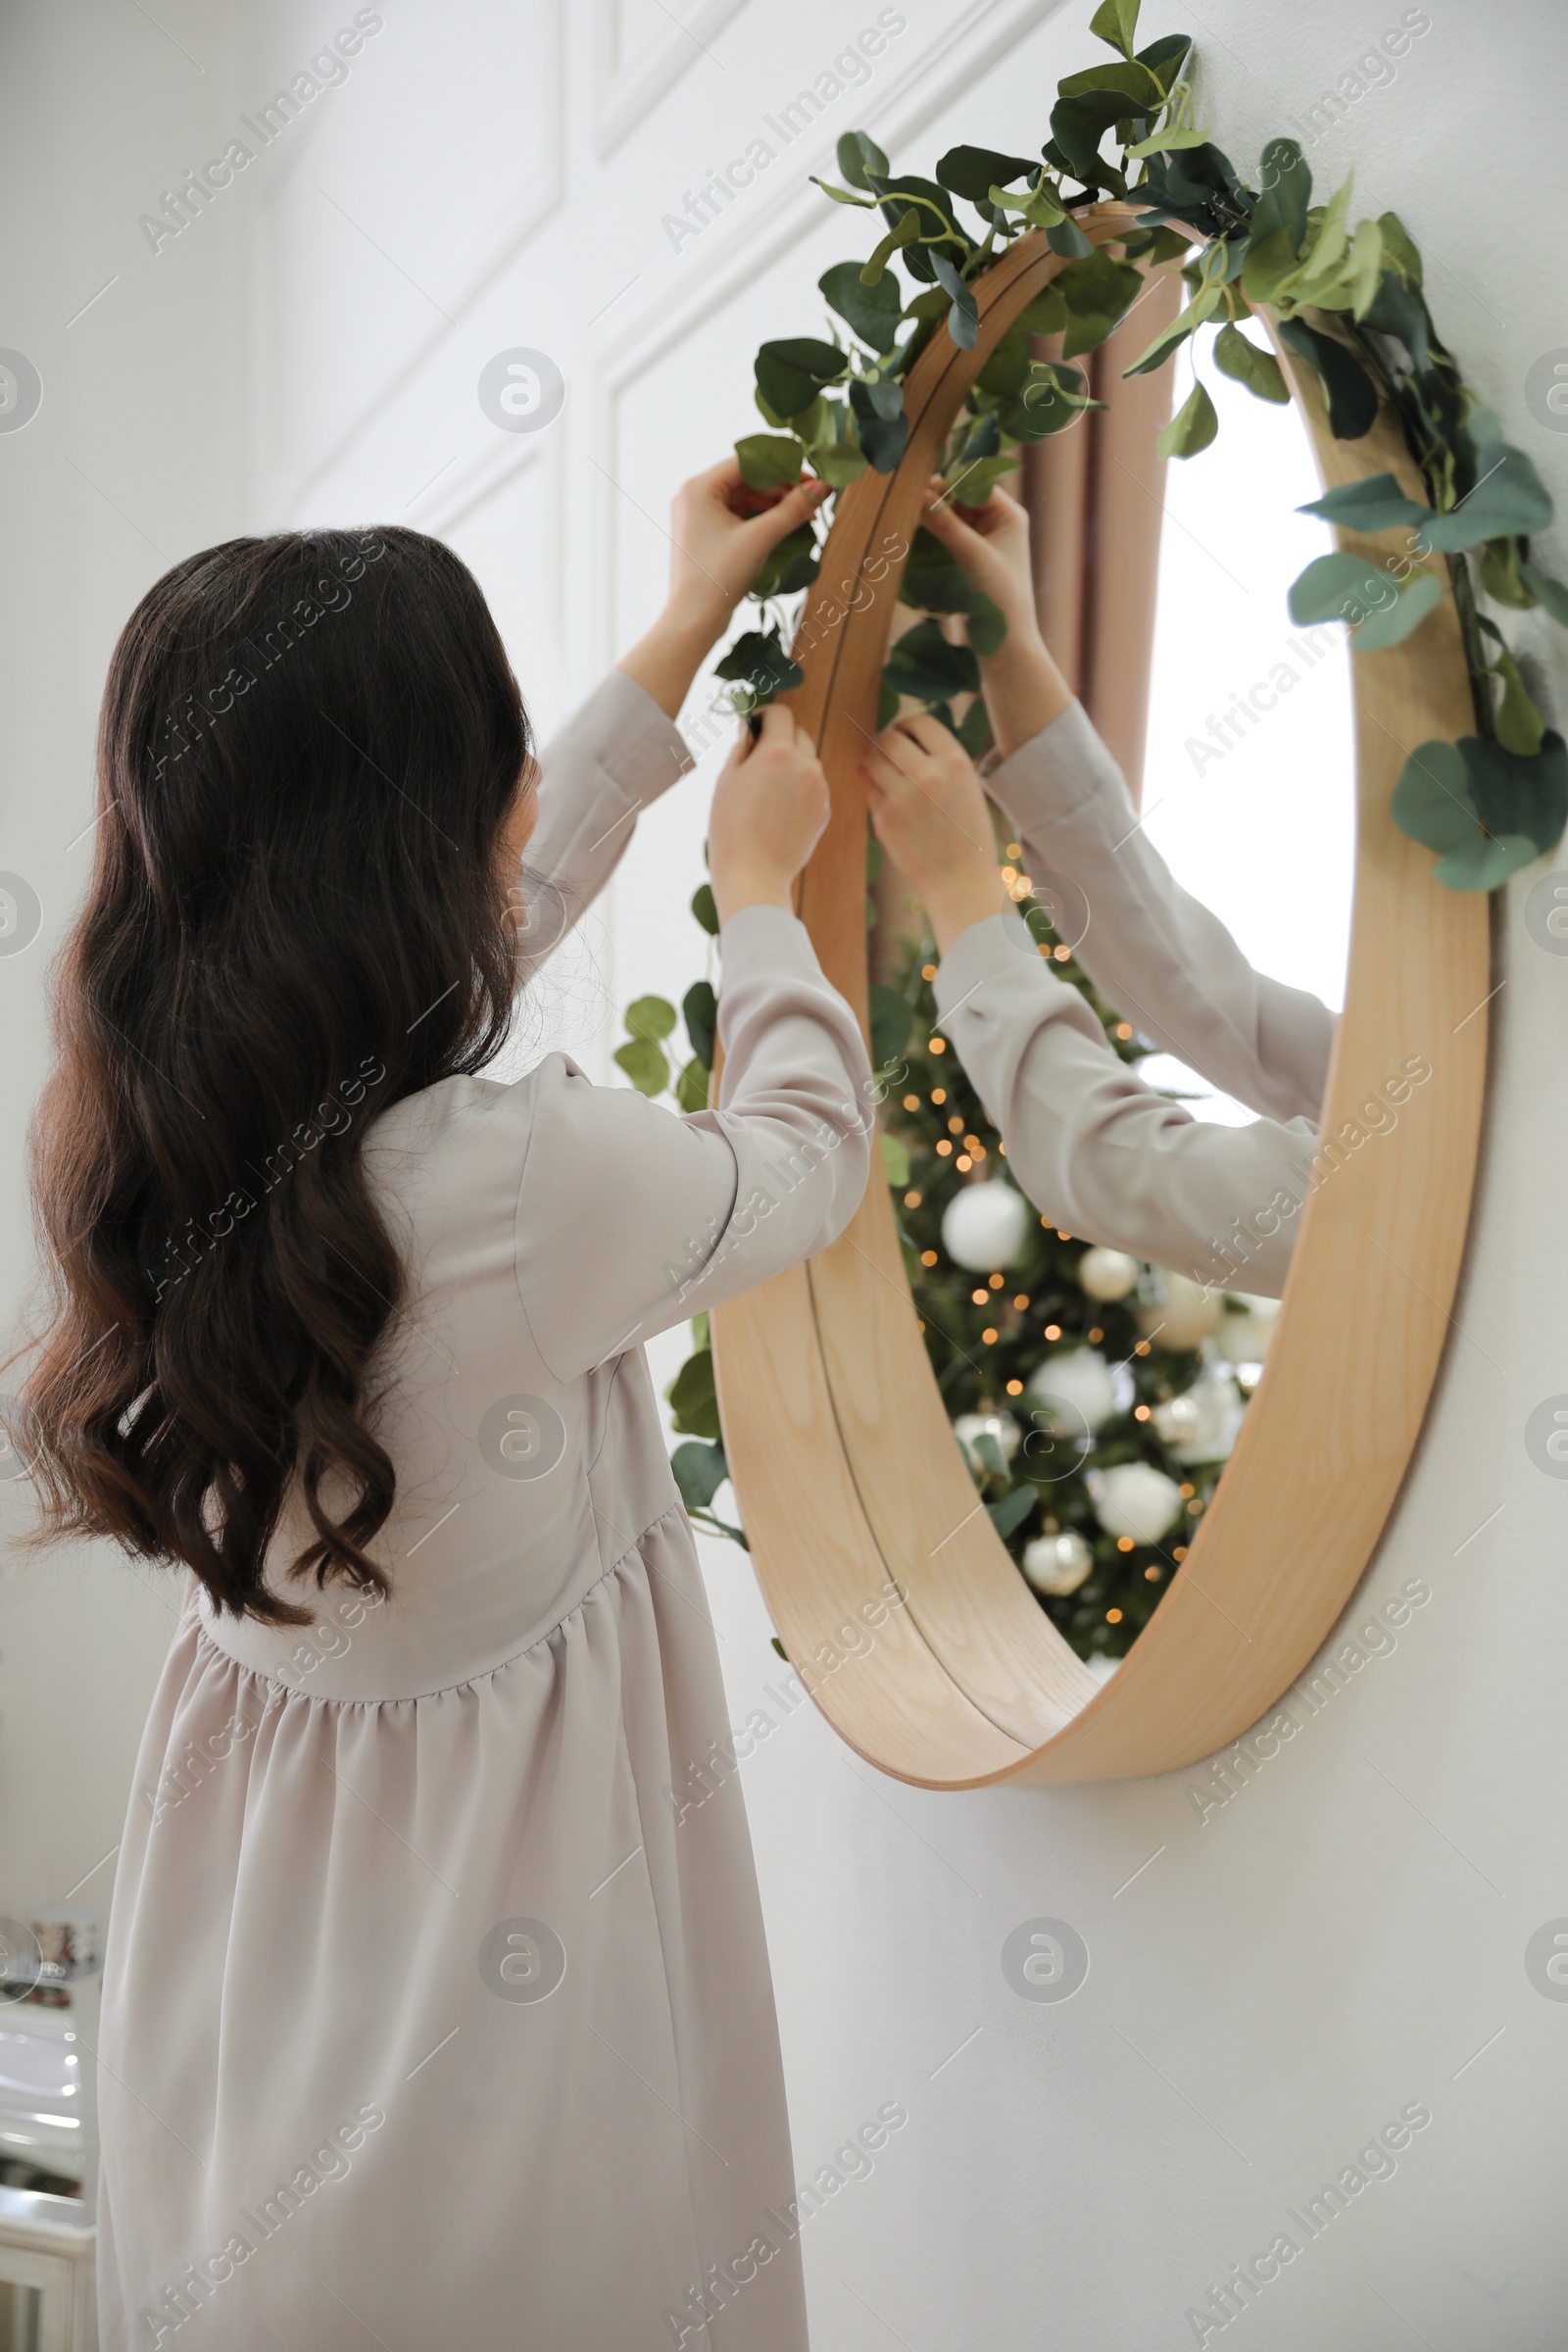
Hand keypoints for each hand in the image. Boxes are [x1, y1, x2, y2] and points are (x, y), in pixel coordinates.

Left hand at [619, 458, 829, 719]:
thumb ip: (793, 510)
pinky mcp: (705, 535)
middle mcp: (694, 496)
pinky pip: (738, 516)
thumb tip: (823, 486)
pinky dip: (762, 520)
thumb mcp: (760, 539)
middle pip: (747, 479)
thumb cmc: (718, 579)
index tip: (812, 478)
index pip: (748, 461)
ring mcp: (698, 516)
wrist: (693, 621)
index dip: (783, 467)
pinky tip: (786, 528)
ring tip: (806, 517)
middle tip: (814, 500)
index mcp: (699, 487)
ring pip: (745, 498)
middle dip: (782, 489)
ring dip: (775, 505)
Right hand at [708, 703, 830, 924]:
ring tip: (766, 788)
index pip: (780, 714)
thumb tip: (748, 727)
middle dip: (780, 737)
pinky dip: (800, 787)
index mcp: (778, 752)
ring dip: (791, 762)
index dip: (764, 715)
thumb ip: (741, 747)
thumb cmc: (731, 829)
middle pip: (798, 734)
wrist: (754, 875)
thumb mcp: (726, 781)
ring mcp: (820, 789)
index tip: (753, 725)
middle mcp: (806, 765)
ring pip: (809, 760)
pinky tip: (778, 808)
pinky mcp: (825, 810)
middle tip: (757, 755)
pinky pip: (814, 786)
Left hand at [861, 713, 1005, 954]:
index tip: (905, 734)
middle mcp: (927, 774)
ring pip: (872, 761)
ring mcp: (902, 797)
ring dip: (875, 764)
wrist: (960, 881)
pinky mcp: (883, 819)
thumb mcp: (967, 786)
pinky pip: (871, 791)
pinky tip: (895, 807)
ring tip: (887, 775)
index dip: (907, 725)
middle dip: (886, 742)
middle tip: (889, 753)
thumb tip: (897, 735)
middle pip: (889, 738)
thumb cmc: (966, 833)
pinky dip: (877, 793)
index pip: (919, 721)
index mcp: (955, 762)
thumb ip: (938, 759)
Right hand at [920, 476, 1038, 642]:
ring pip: (952, 516)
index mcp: (1008, 515)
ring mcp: (983, 540)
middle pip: (961, 497)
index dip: (948, 482)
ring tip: (906, 512)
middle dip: (937, 497)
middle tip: (907, 498)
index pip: (975, 483)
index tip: (918, 485)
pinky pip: (948, 534)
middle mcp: (997, 522)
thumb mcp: (972, 556)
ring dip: (932, 514)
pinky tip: (914, 530)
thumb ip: (946, 524)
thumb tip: (919, 494)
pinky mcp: (970, 557)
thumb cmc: (999, 598)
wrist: (1005, 644)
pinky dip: (933, 531)